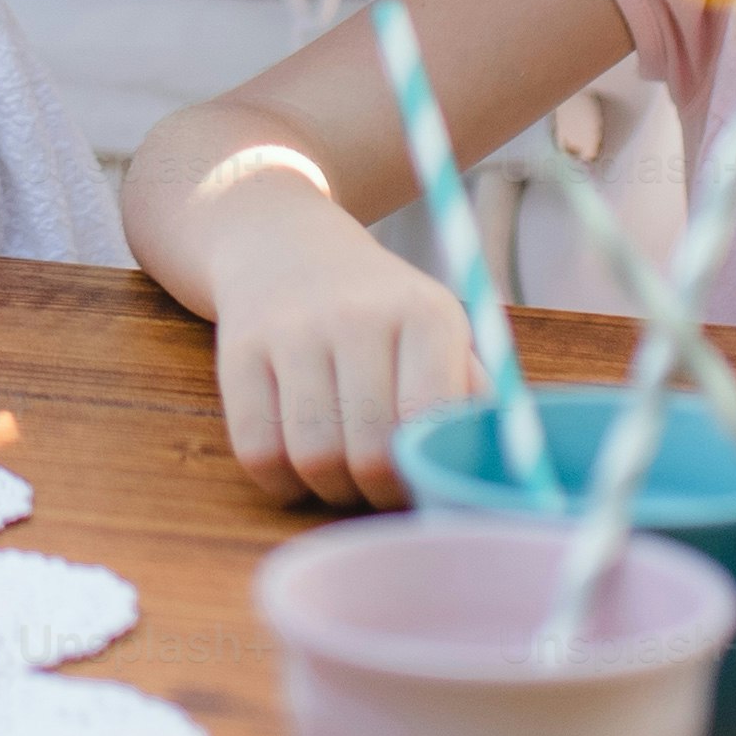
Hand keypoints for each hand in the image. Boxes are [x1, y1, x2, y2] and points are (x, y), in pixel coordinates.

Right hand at [209, 221, 486, 505]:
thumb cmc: (381, 311)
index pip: (430, 422)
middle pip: (369, 452)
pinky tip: (296, 461)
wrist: (284, 244)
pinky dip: (280, 479)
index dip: (427, 473)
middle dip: (377, 492)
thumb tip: (499, 473)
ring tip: (341, 473)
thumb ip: (473, 397)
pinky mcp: (236, 351)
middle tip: (380, 488)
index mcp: (425, 314)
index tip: (424, 482)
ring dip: (328, 488)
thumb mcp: (440, 332)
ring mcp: (291, 331)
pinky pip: (255, 451)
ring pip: (311, 458)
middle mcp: (357, 315)